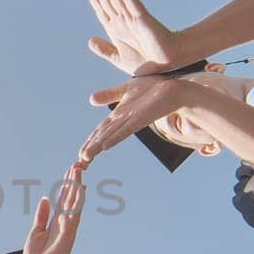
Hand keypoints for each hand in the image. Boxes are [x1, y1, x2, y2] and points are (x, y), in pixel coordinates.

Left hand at [21, 165, 84, 253]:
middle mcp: (63, 222)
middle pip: (69, 197)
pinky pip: (74, 214)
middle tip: (77, 164)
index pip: (62, 199)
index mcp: (55, 222)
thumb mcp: (36, 232)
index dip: (66, 185)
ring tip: (78, 170)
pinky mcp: (67, 233)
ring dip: (75, 185)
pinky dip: (77, 201)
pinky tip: (81, 189)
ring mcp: (67, 227)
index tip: (70, 170)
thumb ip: (41, 215)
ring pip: (73, 202)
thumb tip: (45, 198)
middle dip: (72, 181)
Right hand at [77, 75, 191, 164]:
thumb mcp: (126, 89)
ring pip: (110, 135)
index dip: (89, 142)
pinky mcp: (141, 119)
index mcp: (119, 115)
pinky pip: (126, 130)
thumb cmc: (154, 89)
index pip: (100, 131)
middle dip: (90, 149)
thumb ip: (109, 95)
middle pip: (102, 137)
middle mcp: (123, 121)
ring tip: (85, 158)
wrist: (174, 88)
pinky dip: (115, 138)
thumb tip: (91, 99)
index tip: (79, 156)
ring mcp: (132, 121)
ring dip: (97, 147)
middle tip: (78, 165)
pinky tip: (105, 146)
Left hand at [84, 0, 185, 74]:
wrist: (167, 66)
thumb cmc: (147, 62)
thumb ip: (105, 50)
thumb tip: (90, 40)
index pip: (102, 9)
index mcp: (116, 29)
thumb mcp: (120, 59)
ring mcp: (132, 18)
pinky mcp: (143, 19)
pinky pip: (132, 3)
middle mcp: (123, 20)